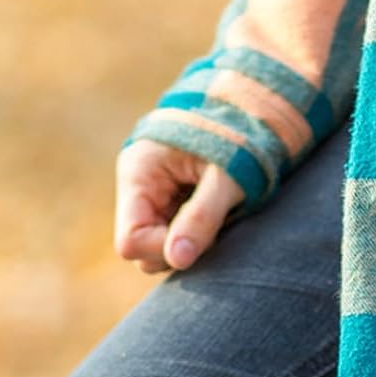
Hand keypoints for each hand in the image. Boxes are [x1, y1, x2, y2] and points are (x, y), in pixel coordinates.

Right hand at [114, 139, 245, 274]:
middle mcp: (138, 190)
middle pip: (142, 253)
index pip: (130, 241)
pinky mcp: (169, 209)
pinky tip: (214, 219)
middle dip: (178, 251)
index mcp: (139, 174)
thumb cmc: (235, 140)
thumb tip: (177, 260)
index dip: (163, 249)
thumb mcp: (225, 178)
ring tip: (216, 218)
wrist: (245, 116)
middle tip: (214, 227)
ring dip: (190, 247)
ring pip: (159, 252)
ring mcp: (152, 202)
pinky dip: (196, 240)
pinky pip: (175, 243)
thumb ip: (200, 217)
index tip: (200, 240)